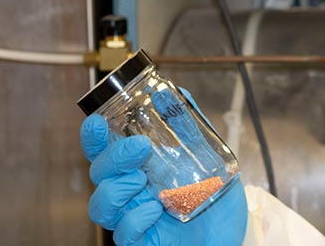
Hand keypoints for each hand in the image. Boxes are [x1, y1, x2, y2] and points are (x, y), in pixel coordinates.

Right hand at [80, 107, 247, 244]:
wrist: (231, 234)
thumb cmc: (213, 199)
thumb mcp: (209, 157)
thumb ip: (190, 126)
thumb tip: (178, 93)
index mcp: (138, 168)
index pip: (105, 150)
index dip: (94, 137)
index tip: (97, 121)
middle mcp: (130, 192)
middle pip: (98, 173)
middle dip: (113, 157)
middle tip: (140, 148)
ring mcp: (133, 217)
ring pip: (100, 205)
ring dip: (116, 189)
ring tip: (142, 180)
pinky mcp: (142, 241)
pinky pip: (123, 233)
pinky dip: (134, 219)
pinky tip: (154, 210)